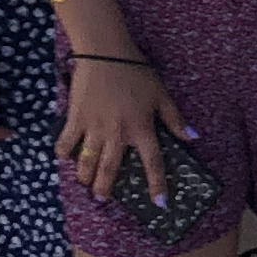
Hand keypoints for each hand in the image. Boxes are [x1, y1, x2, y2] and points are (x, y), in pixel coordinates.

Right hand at [55, 56, 190, 210]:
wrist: (106, 53)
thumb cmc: (136, 71)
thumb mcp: (161, 93)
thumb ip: (175, 119)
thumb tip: (192, 137)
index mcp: (141, 128)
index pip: (153, 163)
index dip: (157, 185)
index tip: (160, 203)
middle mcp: (118, 134)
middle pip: (111, 170)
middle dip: (105, 189)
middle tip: (103, 199)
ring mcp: (95, 128)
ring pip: (87, 162)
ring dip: (85, 177)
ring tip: (86, 184)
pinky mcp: (76, 119)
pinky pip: (67, 143)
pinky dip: (64, 153)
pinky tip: (66, 157)